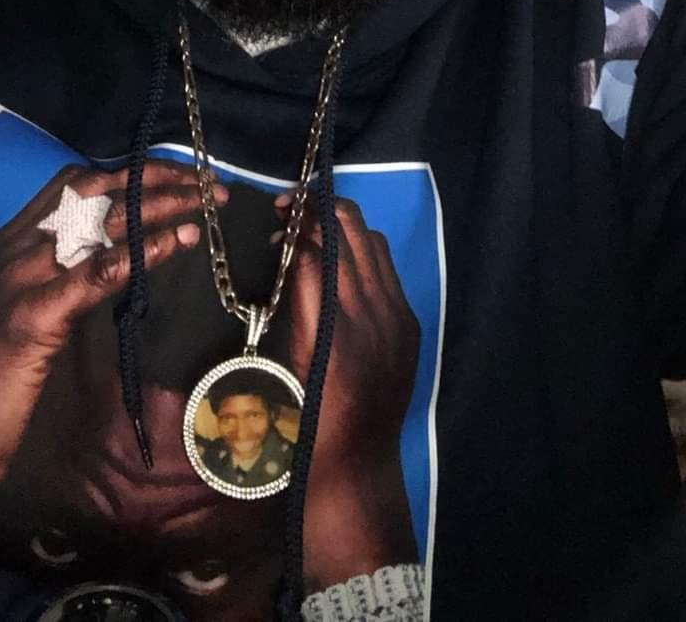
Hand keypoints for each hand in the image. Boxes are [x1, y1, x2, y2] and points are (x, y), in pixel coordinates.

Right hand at [0, 160, 224, 514]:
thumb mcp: (26, 311)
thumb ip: (64, 278)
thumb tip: (123, 258)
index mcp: (11, 242)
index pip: (77, 184)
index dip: (131, 173)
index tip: (179, 175)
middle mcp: (15, 249)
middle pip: (95, 193)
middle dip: (155, 180)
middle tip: (207, 184)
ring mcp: (20, 279)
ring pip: (97, 224)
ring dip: (158, 208)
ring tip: (203, 206)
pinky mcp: (29, 318)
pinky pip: (93, 275)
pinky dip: (137, 254)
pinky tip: (172, 245)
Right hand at [280, 194, 420, 588]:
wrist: (354, 473)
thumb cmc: (303, 428)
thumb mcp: (284, 365)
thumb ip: (292, 304)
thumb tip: (288, 253)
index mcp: (336, 328)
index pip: (317, 246)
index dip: (295, 224)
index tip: (276, 220)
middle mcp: (375, 314)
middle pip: (350, 231)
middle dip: (319, 212)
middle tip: (289, 213)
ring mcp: (398, 318)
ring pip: (372, 243)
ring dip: (342, 228)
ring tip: (312, 233)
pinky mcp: (410, 327)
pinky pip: (387, 270)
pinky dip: (362, 254)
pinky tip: (338, 266)